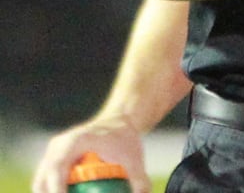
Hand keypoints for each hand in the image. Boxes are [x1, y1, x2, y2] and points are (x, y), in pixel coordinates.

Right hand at [31, 115, 149, 192]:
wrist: (118, 121)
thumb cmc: (125, 138)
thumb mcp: (134, 157)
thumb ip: (139, 177)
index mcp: (74, 142)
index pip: (57, 169)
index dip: (57, 189)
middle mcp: (58, 146)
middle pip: (42, 180)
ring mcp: (52, 153)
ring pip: (40, 182)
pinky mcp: (53, 159)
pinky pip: (45, 181)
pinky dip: (52, 191)